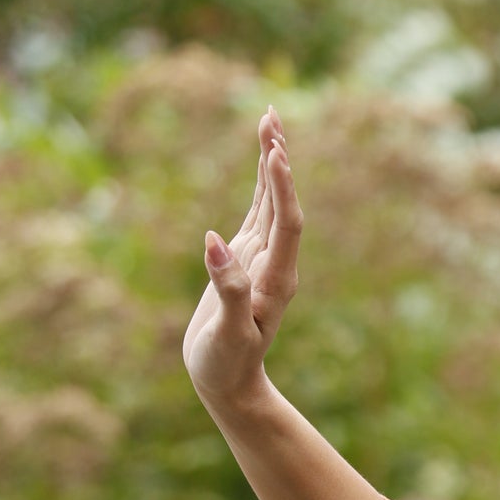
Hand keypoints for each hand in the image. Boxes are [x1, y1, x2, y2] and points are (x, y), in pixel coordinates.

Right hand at [183, 107, 303, 416]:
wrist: (230, 384)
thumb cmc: (227, 365)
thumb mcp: (228, 333)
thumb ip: (228, 289)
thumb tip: (213, 241)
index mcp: (277, 281)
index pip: (286, 224)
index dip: (282, 188)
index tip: (276, 151)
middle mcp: (276, 264)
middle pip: (282, 203)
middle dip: (278, 159)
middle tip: (272, 115)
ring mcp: (263, 259)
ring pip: (270, 201)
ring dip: (271, 162)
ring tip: (268, 121)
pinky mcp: (247, 258)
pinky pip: (257, 212)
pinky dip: (259, 183)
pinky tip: (262, 159)